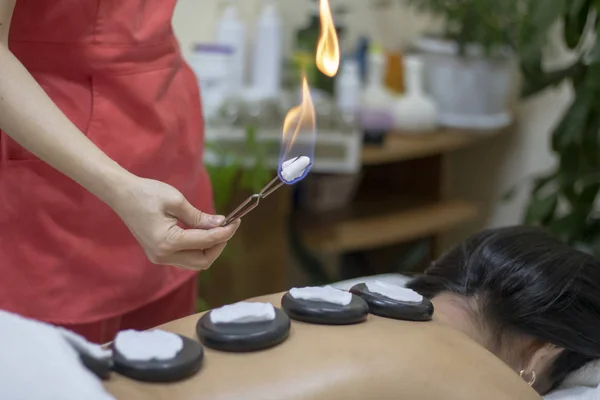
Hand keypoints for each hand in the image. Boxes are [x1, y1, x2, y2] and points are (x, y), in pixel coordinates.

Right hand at [108, 176, 239, 270]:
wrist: (121, 194)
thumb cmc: (147, 193)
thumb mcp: (176, 201)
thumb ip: (199, 217)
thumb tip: (220, 224)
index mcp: (167, 242)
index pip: (205, 242)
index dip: (224, 233)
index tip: (236, 222)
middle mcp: (163, 255)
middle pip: (202, 261)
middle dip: (219, 245)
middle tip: (229, 227)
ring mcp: (159, 257)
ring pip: (195, 261)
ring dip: (210, 248)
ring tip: (219, 228)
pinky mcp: (159, 253)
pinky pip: (185, 257)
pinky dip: (198, 247)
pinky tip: (204, 232)